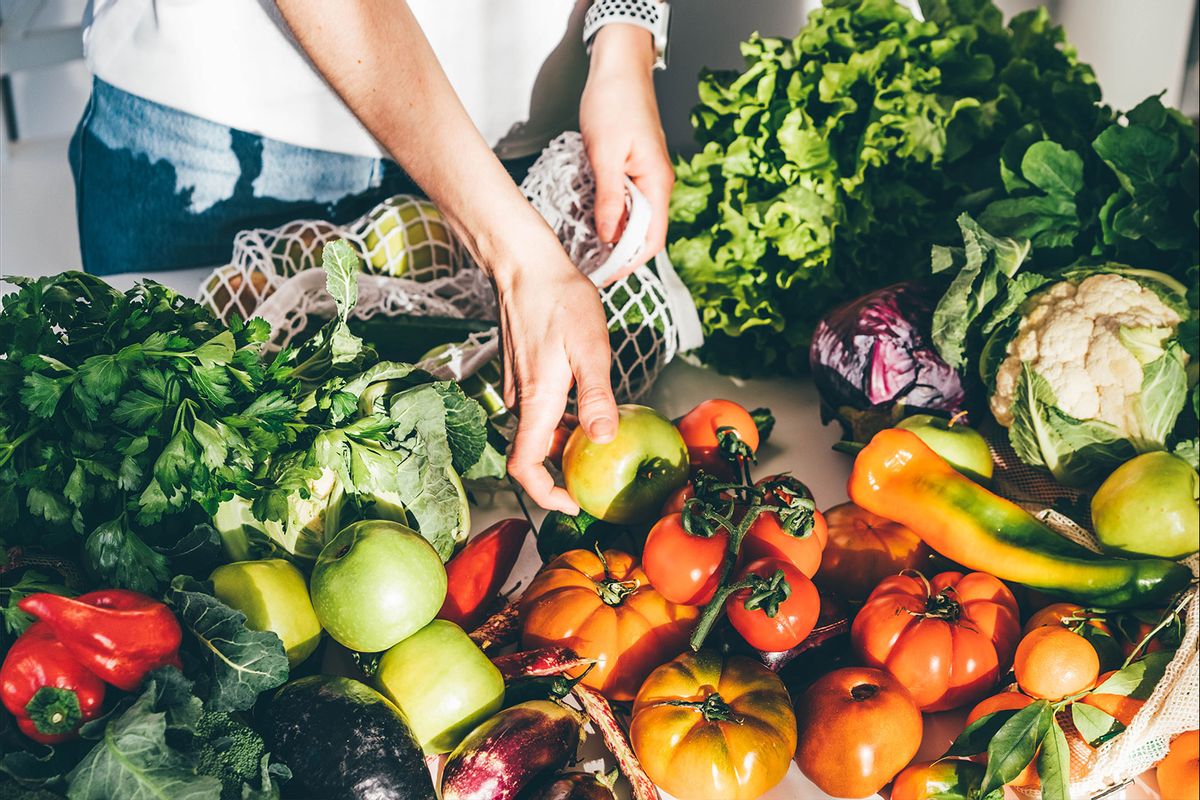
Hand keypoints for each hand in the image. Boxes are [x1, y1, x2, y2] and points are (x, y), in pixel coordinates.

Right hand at [496, 236, 618, 512]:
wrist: (527, 266)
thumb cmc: (559, 301)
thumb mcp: (590, 348)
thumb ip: (596, 397)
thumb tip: (602, 439)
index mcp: (536, 402)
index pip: (524, 467)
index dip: (545, 494)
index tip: (572, 505)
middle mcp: (522, 401)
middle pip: (536, 454)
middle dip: (565, 471)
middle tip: (602, 474)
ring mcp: (519, 388)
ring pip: (540, 432)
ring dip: (567, 443)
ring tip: (604, 439)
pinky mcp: (523, 375)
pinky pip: (541, 412)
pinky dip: (563, 420)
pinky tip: (590, 406)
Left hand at [581, 24, 673, 279]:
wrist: (618, 66)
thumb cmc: (614, 101)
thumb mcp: (605, 153)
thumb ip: (609, 198)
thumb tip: (609, 236)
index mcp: (657, 183)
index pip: (651, 240)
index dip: (628, 262)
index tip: (603, 274)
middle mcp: (656, 184)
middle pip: (643, 234)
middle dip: (618, 254)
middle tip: (588, 266)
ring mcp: (645, 177)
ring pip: (633, 219)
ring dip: (612, 236)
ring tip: (584, 249)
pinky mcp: (633, 169)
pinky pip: (625, 202)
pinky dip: (608, 215)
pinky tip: (588, 219)